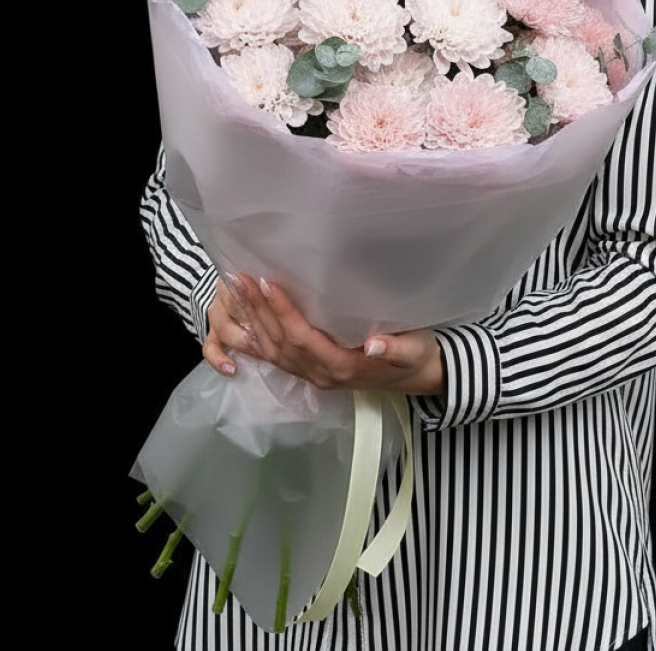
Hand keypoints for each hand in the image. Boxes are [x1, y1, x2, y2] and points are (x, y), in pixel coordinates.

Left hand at [203, 273, 444, 396]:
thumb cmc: (417, 356)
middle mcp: (321, 374)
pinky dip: (256, 340)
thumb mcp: (414, 350)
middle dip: (258, 309)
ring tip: (236, 288)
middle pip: (280, 342)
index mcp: (342, 367)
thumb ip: (395, 347)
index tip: (267, 283)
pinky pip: (276, 358)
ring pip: (273, 349)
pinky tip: (241, 321)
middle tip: (239, 277)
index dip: (283, 311)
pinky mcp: (312, 372)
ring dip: (253, 318)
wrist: (420, 378)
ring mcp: (314, 376)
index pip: (302, 337)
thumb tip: (373, 344)